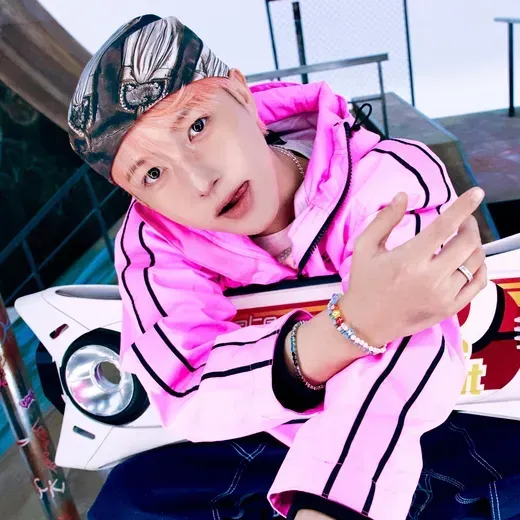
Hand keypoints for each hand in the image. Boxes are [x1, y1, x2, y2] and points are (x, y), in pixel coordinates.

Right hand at [341, 187, 486, 346]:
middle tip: (463, 220)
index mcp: (409, 259)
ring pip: (475, 262)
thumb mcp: (364, 246)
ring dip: (475, 244)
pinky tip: (470, 260)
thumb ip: (385, 219)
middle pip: (467, 243)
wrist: (365, 322)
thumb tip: (403, 195)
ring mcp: (443, 296)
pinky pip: (478, 284)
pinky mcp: (450, 309)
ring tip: (464, 239)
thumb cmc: (364, 282)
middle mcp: (431, 278)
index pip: (445, 226)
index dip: (463, 207)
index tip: (476, 193)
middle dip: (470, 225)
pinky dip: (480, 267)